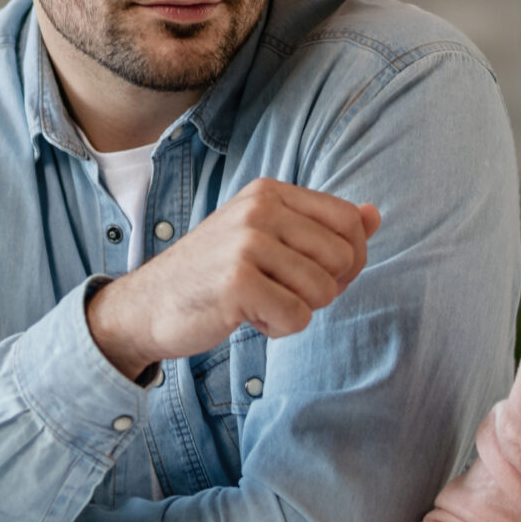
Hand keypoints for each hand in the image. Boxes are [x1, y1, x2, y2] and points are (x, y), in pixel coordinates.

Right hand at [84, 177, 380, 381]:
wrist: (146, 306)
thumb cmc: (212, 275)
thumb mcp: (264, 237)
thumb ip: (319, 226)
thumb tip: (374, 215)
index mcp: (270, 192)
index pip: (350, 222)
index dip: (348, 260)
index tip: (315, 276)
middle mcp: (260, 209)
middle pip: (344, 257)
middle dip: (324, 288)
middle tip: (283, 294)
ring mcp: (246, 243)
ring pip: (324, 291)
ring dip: (297, 310)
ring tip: (260, 303)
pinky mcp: (237, 282)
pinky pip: (298, 318)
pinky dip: (278, 328)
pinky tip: (247, 317)